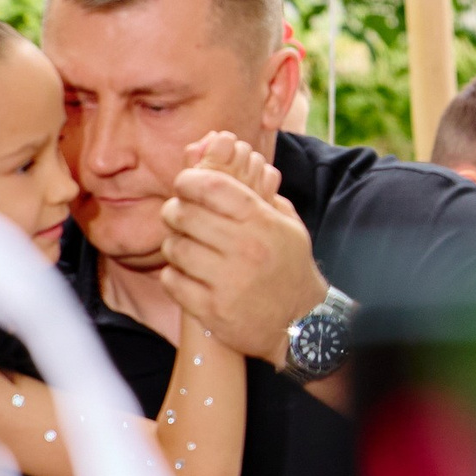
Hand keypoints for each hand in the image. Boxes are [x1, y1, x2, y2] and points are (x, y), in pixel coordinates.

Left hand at [159, 130, 324, 362]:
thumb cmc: (289, 266)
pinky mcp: (212, 310)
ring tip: (187, 247)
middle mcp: (245, 249)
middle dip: (175, 210)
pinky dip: (174, 275)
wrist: (303, 324)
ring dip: (174, 244)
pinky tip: (189, 274)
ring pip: (174, 247)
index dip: (189, 179)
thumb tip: (222, 151)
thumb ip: (254, 190)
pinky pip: (172, 280)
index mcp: (263, 223)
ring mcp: (227, 282)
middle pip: (185, 214)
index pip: (211, 186)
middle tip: (179, 214)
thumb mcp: (284, 222)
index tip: (185, 184)